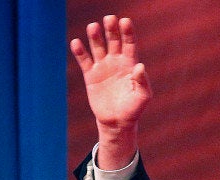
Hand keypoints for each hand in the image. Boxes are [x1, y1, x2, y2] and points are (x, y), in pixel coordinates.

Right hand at [71, 15, 151, 168]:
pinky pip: (84, 61)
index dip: (127, 32)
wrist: (117, 122)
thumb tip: (140, 66)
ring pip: (98, 47)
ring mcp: (103, 67)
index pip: (129, 44)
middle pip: (113, 41)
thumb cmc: (133, 109)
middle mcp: (116, 62)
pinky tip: (76, 42)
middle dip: (111, 30)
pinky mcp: (91, 76)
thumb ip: (142, 82)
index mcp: (130, 64)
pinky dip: (80, 52)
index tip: (125, 21)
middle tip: (109, 18)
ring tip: (93, 26)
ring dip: (95, 36)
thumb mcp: (143, 97)